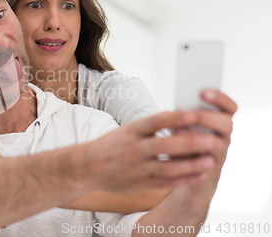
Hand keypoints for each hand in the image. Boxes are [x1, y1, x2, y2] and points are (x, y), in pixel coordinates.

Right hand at [82, 109, 228, 192]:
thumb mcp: (126, 130)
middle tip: (209, 140)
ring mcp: (137, 168)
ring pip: (168, 167)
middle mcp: (134, 149)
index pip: (154, 121)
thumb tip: (178, 117)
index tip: (193, 115)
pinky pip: (167, 182)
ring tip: (210, 161)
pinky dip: (185, 179)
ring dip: (191, 165)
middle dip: (188, 143)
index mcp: (131, 131)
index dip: (174, 118)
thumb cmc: (112, 145)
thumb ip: (150, 126)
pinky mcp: (141, 183)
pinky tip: (200, 175)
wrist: (88, 167)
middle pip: (164, 145)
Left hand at [176, 90, 235, 197]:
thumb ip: (183, 115)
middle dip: (207, 118)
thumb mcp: (182, 124)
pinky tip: (175, 151)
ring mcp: (219, 153)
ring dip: (198, 137)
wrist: (182, 169)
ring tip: (178, 132)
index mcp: (219, 120)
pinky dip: (191, 156)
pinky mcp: (210, 169)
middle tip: (190, 115)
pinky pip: (207, 163)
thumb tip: (173, 109)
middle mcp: (223, 136)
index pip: (230, 107)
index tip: (204, 92)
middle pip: (227, 124)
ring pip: (218, 144)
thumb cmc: (181, 140)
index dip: (221, 98)